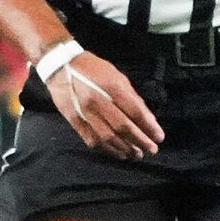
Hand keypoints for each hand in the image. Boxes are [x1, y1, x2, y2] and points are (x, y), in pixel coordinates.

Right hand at [46, 51, 164, 158]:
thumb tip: (148, 118)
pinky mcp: (74, 120)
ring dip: (125, 148)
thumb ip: (132, 97)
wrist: (60, 65)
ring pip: (108, 137)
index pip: (135, 112)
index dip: (149, 127)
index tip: (159, 137)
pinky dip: (107, 149)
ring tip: (136, 155)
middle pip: (123, 127)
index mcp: (111, 86)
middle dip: (140, 141)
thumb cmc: (93, 69)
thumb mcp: (116, 76)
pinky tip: (118, 153)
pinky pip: (92, 139)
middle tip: (151, 150)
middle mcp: (98, 100)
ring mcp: (84, 112)